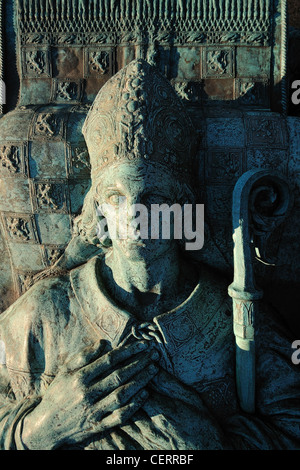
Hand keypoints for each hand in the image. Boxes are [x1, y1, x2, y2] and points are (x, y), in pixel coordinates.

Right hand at [21, 340, 158, 448]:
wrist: (46, 427)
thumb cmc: (58, 393)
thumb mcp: (65, 370)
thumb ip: (84, 355)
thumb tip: (104, 342)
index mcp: (79, 377)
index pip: (109, 360)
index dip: (128, 351)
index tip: (143, 344)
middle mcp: (87, 393)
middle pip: (119, 375)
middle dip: (139, 363)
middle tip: (154, 354)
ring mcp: (93, 411)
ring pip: (122, 394)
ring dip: (140, 381)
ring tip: (153, 370)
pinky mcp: (98, 426)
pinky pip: (119, 416)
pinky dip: (133, 406)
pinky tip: (144, 394)